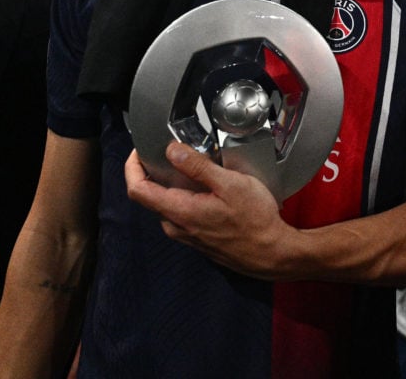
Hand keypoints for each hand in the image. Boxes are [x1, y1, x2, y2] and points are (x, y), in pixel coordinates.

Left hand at [124, 145, 296, 278]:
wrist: (272, 254)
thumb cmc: (256, 221)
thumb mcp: (230, 184)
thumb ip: (198, 167)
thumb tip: (172, 151)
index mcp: (179, 211)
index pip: (137, 189)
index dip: (132, 166)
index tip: (140, 151)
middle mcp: (177, 226)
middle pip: (151, 195)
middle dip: (157, 172)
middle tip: (176, 154)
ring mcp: (186, 235)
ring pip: (167, 204)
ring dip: (175, 186)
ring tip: (199, 171)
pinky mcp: (197, 239)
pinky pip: (181, 214)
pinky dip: (187, 198)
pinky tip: (210, 192)